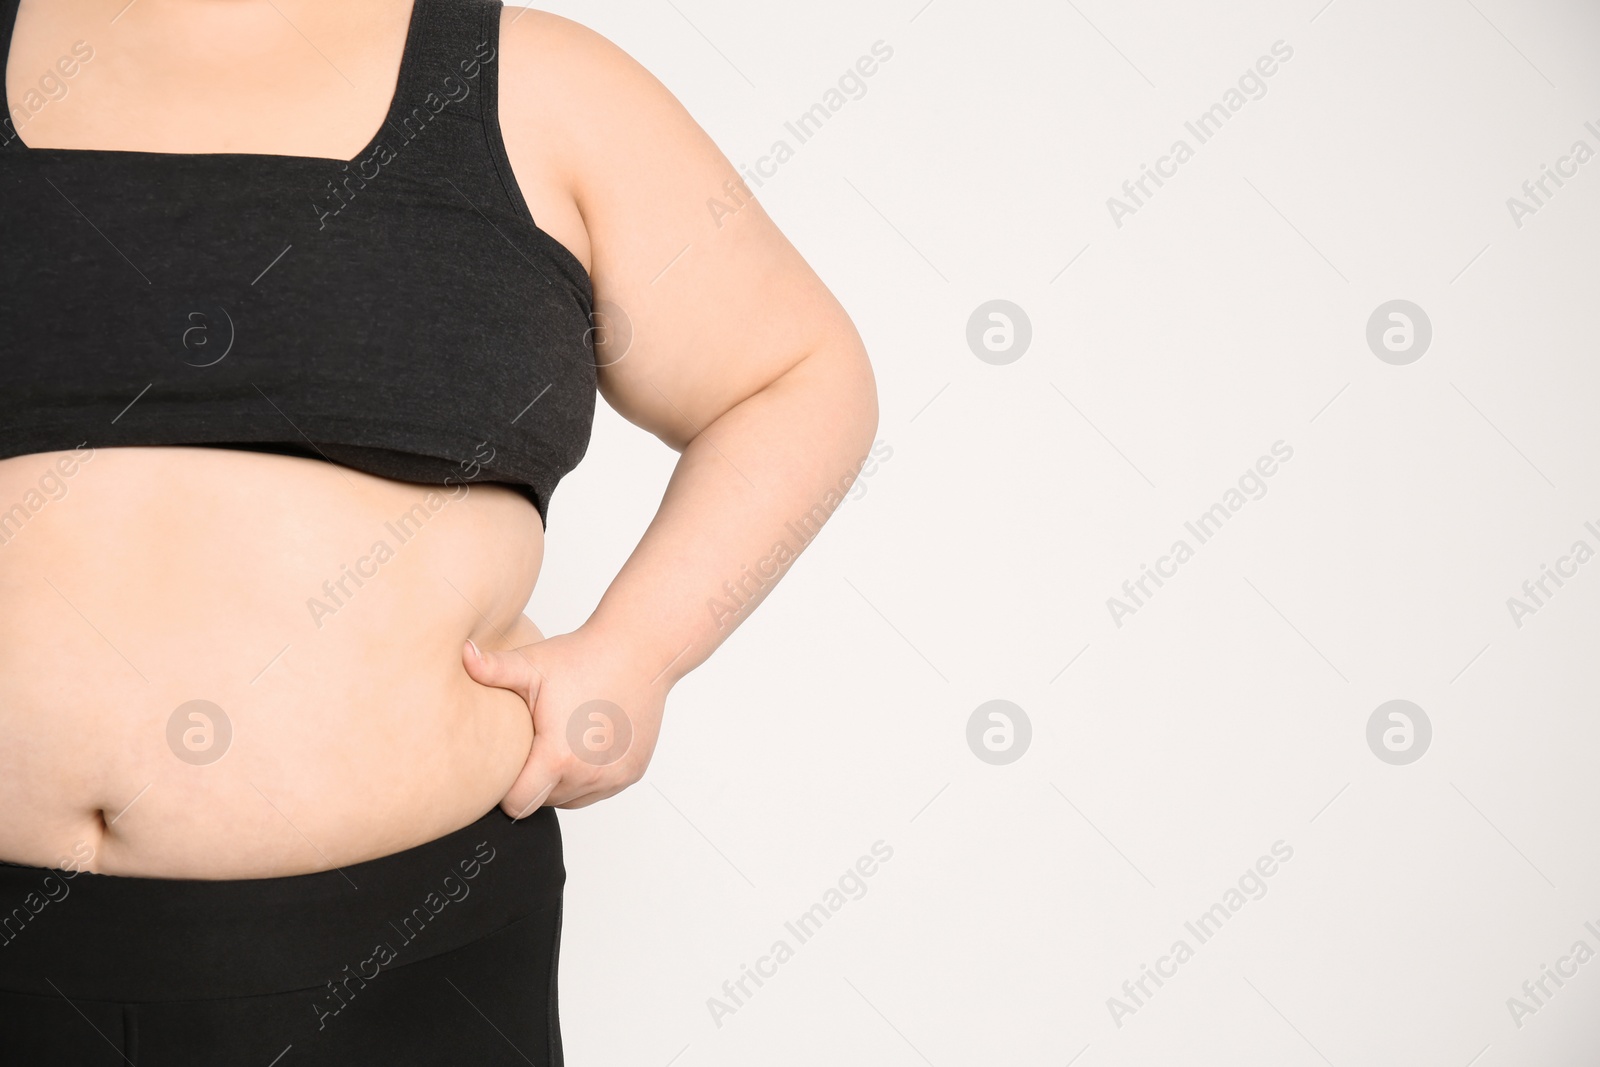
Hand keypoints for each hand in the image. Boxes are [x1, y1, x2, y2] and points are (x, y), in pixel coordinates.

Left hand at [463, 626, 667, 816]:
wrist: (640, 650)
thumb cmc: (583, 656)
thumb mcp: (532, 664)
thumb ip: (491, 669)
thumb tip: (460, 654)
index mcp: (558, 757)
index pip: (517, 805)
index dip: (505, 789)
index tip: (505, 762)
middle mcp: (589, 775)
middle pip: (543, 802)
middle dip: (532, 780)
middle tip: (533, 742)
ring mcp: (613, 777)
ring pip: (570, 799)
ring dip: (559, 781)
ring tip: (559, 740)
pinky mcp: (631, 773)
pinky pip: (597, 790)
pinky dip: (586, 775)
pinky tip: (584, 741)